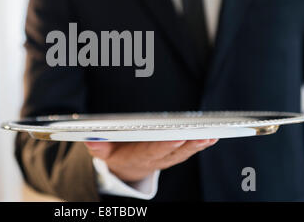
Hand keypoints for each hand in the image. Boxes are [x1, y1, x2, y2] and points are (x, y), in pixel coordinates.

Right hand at [84, 139, 217, 181]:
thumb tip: (92, 140)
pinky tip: (211, 136)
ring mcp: (166, 158)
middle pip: (172, 152)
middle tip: (201, 135)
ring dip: (197, 145)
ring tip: (210, 135)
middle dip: (187, 144)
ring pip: (183, 152)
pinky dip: (200, 144)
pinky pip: (188, 150)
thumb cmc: (116, 154)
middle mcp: (154, 159)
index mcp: (137, 158)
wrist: (126, 168)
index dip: (163, 145)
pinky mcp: (173, 154)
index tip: (176, 138)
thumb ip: (99, 147)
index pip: (151, 151)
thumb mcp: (103, 153)